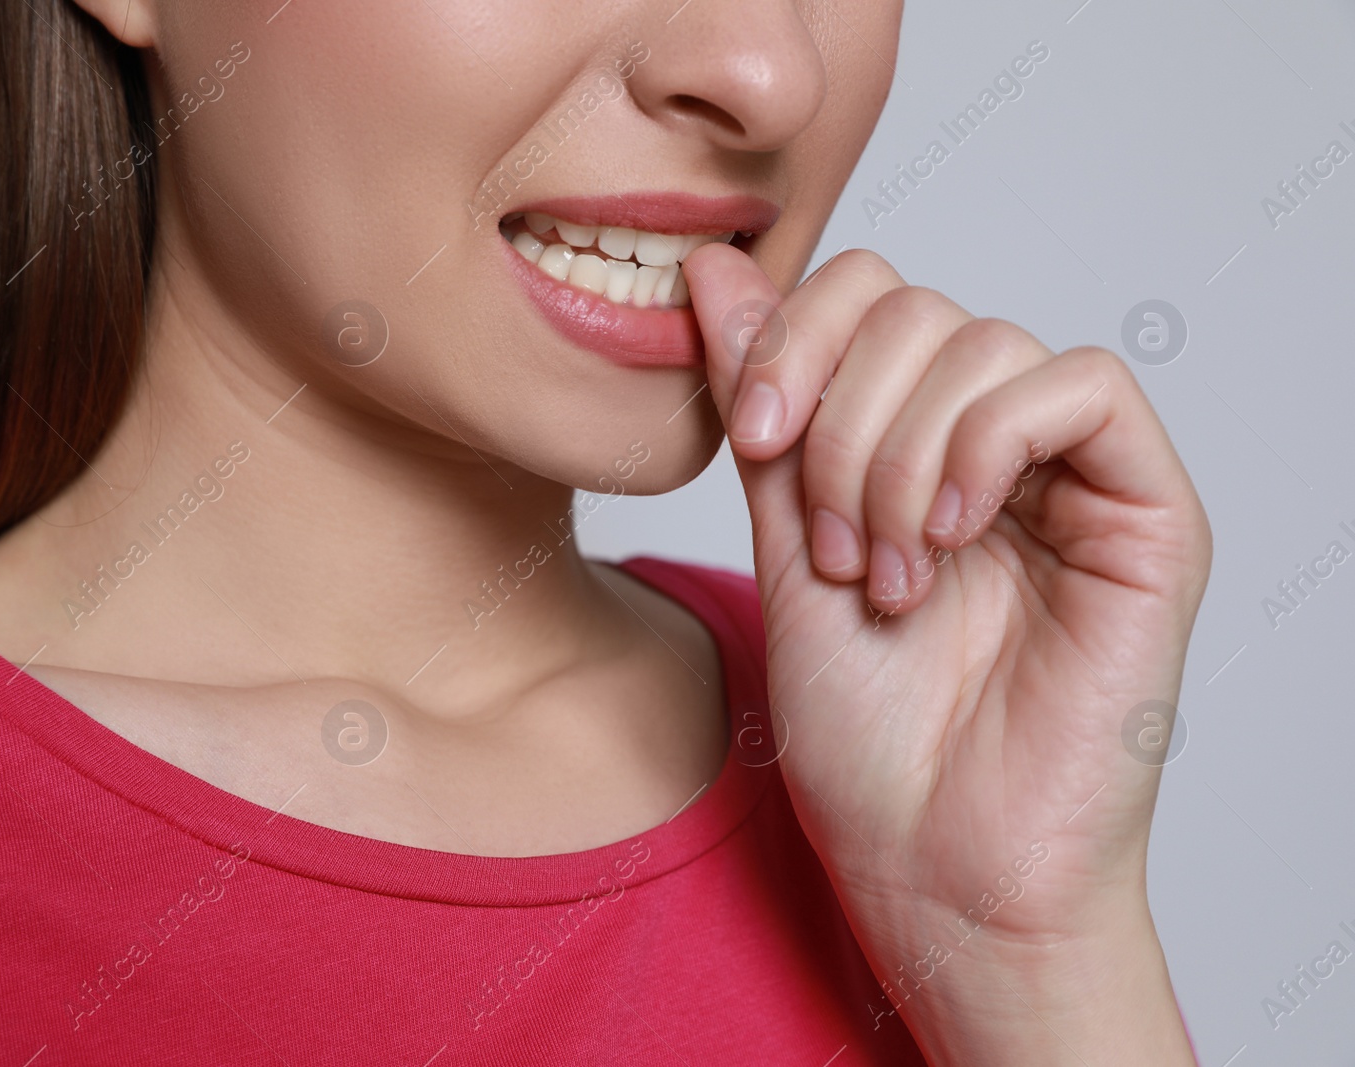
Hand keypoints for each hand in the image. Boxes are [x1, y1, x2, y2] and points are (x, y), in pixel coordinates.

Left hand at [685, 244, 1209, 1065]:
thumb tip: (712, 270)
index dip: (798, 336)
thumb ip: (765, 408)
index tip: (752, 435)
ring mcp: (1074, 479)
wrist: (936, 866)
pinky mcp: (1148, 517)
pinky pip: (1082, 391)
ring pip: (986, 345)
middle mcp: (995, 448)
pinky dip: (988, 445)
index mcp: (911, 445)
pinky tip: (950, 537)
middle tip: (826, 544)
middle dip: (841, 421)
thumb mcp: (782, 545)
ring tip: (885, 576)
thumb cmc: (865, 736)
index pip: (868, 295)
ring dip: (900, 460)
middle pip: (918, 310)